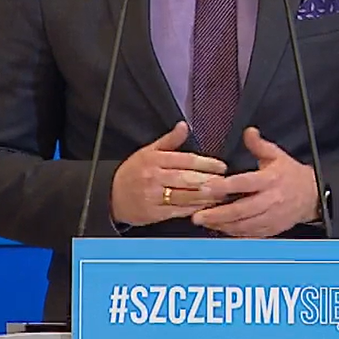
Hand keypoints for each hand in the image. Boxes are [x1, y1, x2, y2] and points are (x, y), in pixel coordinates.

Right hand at [110, 121, 227, 225]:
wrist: (111, 196)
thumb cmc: (132, 172)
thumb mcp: (148, 152)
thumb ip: (169, 141)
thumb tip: (184, 126)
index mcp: (154, 159)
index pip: (185, 160)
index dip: (206, 163)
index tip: (222, 166)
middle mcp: (154, 177)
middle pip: (187, 179)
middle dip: (210, 181)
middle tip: (228, 182)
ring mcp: (153, 196)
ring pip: (184, 196)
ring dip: (205, 197)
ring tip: (222, 195)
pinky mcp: (154, 213)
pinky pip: (178, 211)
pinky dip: (194, 209)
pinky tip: (206, 207)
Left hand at [192, 127, 319, 236]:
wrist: (312, 196)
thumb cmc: (292, 176)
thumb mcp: (277, 155)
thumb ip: (259, 145)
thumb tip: (248, 132)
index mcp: (270, 180)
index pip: (243, 183)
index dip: (223, 186)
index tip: (206, 187)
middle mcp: (270, 200)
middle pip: (241, 210)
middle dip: (217, 214)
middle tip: (197, 215)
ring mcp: (271, 217)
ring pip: (244, 225)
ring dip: (222, 225)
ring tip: (205, 222)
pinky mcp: (271, 229)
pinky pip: (250, 234)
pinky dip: (233, 233)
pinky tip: (220, 229)